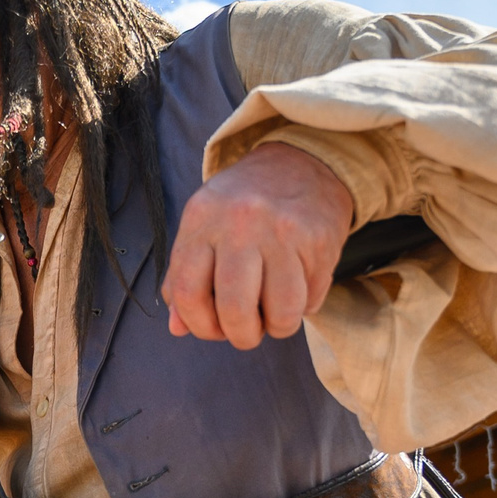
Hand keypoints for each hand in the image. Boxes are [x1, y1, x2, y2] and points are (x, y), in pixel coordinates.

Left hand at [162, 142, 353, 349]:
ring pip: (281, 313)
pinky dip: (303, 309)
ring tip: (273, 315)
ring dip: (276, 328)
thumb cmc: (243, 203)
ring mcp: (283, 232)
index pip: (187, 292)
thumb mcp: (203, 225)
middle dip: (240, 335)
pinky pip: (310, 301)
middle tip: (245, 331)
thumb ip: (183, 276)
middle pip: (234, 309)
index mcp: (202, 218)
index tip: (212, 328)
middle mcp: (241, 223)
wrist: (302, 162)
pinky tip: (295, 290)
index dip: (198, 325)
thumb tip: (177, 327)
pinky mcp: (318, 242)